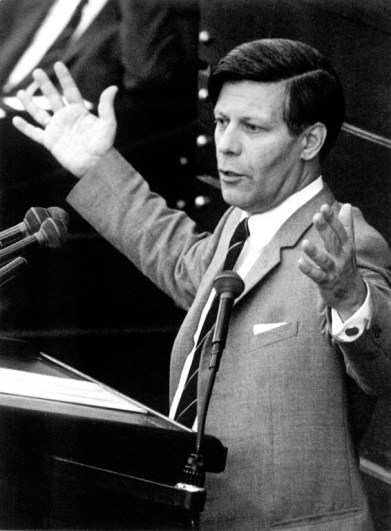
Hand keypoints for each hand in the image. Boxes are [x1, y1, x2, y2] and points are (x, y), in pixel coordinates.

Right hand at [12, 62, 117, 176]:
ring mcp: (57, 130)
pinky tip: (16, 120)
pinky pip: (35, 133)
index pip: (70, 91)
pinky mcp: (51, 142)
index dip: (64, 78)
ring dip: (30, 103)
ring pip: (40, 113)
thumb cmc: (104, 146)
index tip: (58, 64)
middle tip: (36, 71)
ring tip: (21, 92)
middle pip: (53, 98)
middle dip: (45, 85)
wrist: (96, 165)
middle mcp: (67, 119)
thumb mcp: (108, 124)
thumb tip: (113, 88)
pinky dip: (25, 128)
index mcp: (80, 112)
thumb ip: (107, 106)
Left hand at [298, 203, 366, 319]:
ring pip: (324, 260)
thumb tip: (345, 205)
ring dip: (315, 252)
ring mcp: (334, 270)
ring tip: (305, 243)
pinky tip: (299, 262)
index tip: (324, 206)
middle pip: (333, 241)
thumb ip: (346, 225)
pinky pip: (317, 276)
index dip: (332, 218)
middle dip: (325, 229)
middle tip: (316, 216)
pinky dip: (309, 270)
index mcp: (346, 246)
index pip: (340, 230)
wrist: (351, 293)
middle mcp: (341, 257)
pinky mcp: (326, 282)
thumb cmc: (346, 263)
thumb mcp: (348, 244)